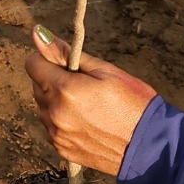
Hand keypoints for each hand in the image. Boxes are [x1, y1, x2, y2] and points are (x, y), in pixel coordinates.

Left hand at [25, 33, 157, 175]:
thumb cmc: (134, 104)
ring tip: (89, 106)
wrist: (151, 149)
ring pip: (43, 107)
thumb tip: (38, 34)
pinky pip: (51, 127)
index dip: (47, 58)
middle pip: (37, 86)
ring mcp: (57, 135)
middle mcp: (54, 114)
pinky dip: (62, 121)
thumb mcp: (106, 71)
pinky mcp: (62, 149)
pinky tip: (87, 122)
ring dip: (57, 101)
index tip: (66, 63)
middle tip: (84, 85)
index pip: (32, 64)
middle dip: (53, 80)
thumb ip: (68, 53)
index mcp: (65, 90)